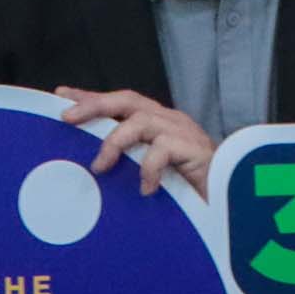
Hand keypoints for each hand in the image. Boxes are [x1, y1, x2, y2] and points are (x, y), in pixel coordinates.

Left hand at [58, 87, 214, 197]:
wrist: (233, 198)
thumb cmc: (189, 188)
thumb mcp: (150, 173)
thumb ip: (129, 164)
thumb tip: (91, 169)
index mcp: (156, 123)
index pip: (119, 103)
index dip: (90, 97)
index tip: (61, 95)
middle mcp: (167, 121)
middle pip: (127, 100)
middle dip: (95, 105)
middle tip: (68, 118)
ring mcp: (181, 132)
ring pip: (141, 120)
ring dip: (115, 142)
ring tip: (100, 166)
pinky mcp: (194, 149)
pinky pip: (163, 150)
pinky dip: (148, 168)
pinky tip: (144, 188)